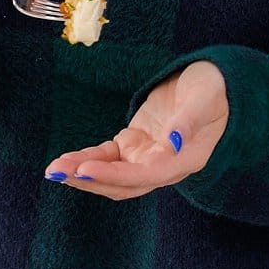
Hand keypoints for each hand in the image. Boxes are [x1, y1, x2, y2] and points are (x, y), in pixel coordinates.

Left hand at [44, 61, 228, 200]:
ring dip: (83, 174)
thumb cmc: (214, 90)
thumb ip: (190, 120)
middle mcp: (164, 166)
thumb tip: (173, 140)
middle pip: (124, 183)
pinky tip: (66, 160)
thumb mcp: (206, 98)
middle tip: (59, 172)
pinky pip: (108, 157)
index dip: (115, 176)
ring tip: (54, 169)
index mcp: (185, 159)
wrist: (214, 84)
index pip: (147, 175)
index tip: (86, 169)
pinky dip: (87, 159)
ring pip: (112, 175)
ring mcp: (147, 157)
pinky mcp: (135, 145)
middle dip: (90, 179)